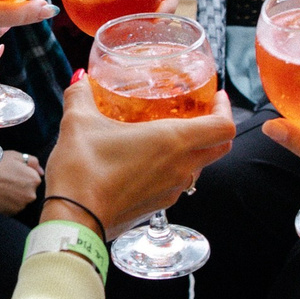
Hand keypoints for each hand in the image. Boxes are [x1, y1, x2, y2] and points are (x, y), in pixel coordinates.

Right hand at [0, 148, 45, 214]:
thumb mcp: (15, 156)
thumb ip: (32, 162)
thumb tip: (40, 171)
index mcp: (34, 179)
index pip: (34, 179)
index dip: (23, 176)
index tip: (11, 174)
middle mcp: (31, 194)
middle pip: (29, 191)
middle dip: (21, 187)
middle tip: (5, 181)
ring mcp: (21, 206)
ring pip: (21, 200)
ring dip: (15, 196)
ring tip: (1, 188)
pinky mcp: (11, 213)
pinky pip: (13, 208)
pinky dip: (8, 203)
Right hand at [48, 81, 235, 234]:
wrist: (74, 219)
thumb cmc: (84, 169)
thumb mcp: (79, 122)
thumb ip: (81, 95)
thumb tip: (80, 79)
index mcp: (173, 141)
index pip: (224, 126)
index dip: (226, 108)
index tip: (216, 97)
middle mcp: (181, 167)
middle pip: (219, 148)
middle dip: (216, 129)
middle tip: (199, 113)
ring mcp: (171, 191)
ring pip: (199, 168)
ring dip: (194, 151)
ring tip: (170, 135)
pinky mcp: (157, 206)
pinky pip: (177, 184)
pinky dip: (173, 170)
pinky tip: (147, 161)